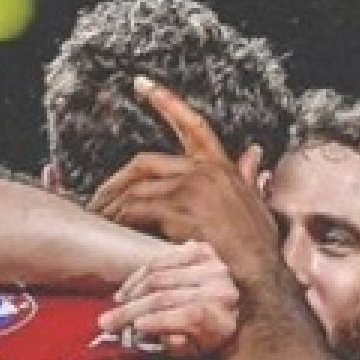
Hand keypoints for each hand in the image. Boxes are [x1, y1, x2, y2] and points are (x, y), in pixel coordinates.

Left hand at [86, 77, 276, 279]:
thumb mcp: (257, 205)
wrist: (259, 275)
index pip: (192, 124)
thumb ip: (249, 177)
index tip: (142, 85)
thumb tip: (253, 153)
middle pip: (146, 162)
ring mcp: (190, 187)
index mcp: (221, 167)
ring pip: (136, 186)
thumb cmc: (259, 249)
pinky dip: (121, 217)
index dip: (165, 101)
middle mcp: (204, 170)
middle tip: (99, 197)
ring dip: (113, 203)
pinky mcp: (178, 207)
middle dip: (117, 179)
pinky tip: (114, 227)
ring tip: (101, 218)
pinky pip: (136, 207)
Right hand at [97, 241, 240, 358]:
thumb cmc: (202, 335)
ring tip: (117, 305)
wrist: (219, 305)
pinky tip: (127, 290)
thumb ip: (181, 346)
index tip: (136, 327)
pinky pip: (160, 259)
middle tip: (107, 322)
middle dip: (134, 310)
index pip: (192, 315)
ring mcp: (214, 267)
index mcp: (225, 321)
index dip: (162, 320)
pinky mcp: (203, 250)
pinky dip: (139, 275)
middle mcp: (224, 290)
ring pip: (160, 276)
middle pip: (169, 296)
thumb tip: (168, 336)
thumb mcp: (193, 352)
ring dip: (133, 292)